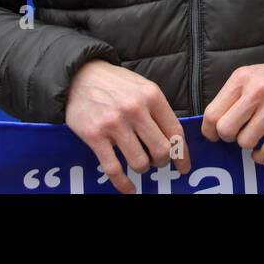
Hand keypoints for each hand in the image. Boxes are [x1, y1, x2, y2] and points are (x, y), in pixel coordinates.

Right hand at [64, 60, 189, 194]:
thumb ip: (157, 109)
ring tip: (141, 164)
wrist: (79, 75)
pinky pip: (114, 169)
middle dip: (163, 162)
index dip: (182, 154)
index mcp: (152, 96)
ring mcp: (114, 124)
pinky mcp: (95, 136)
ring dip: (143, 169)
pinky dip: (124, 183)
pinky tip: (129, 187)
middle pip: (161, 150)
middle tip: (158, 162)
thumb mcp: (142, 86)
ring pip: (140, 163)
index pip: (175, 132)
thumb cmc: (115, 83)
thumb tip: (174, 139)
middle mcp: (135, 110)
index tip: (184, 166)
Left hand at [201, 53, 263, 163]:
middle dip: (227, 137)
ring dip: (247, 144)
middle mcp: (258, 91)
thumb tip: (212, 125)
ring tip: (253, 136)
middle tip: (235, 134)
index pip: (213, 113)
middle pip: (226, 130)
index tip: (213, 135)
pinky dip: (260, 156)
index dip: (209, 130)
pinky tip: (260, 151)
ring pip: (246, 142)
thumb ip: (231, 96)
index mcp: (242, 78)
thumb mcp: (249, 76)